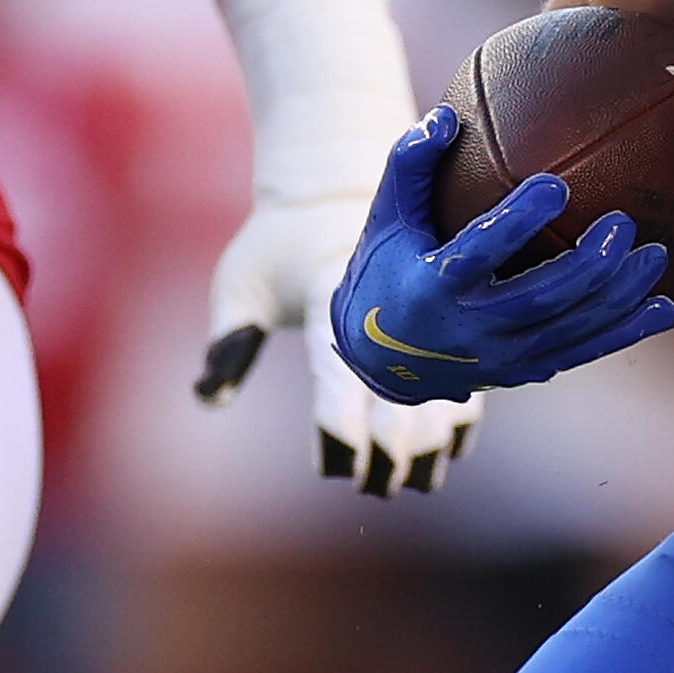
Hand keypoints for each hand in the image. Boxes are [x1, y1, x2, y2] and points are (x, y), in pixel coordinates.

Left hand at [199, 180, 480, 498]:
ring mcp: (423, 319)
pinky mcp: (445, 327)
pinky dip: (457, 423)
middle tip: (374, 488)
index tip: (340, 465)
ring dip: (430, 447)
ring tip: (412, 482)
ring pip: (442, 394)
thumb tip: (207, 398)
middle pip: (401, 394)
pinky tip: (445, 455)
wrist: (340, 184)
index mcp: (333, 299)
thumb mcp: (241, 281)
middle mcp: (387, 311)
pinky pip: (465, 381)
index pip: (338, 371)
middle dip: (392, 450)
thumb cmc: (279, 243)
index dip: (340, 420)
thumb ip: (227, 340)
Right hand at [323, 108, 673, 427]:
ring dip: (617, 298)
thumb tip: (446, 116)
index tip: (556, 185)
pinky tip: (662, 307)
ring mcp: (499, 357)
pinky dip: (623, 333)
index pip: (479, 252)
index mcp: (433, 285)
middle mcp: (468, 329)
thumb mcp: (387, 216)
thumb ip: (410, 164)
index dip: (517, 221)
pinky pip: (581, 353)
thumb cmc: (387, 268)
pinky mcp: (522, 372)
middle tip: (624, 224)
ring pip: (568, 330)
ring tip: (655, 256)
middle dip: (587, 266)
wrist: (381, 358)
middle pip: (538, 300)